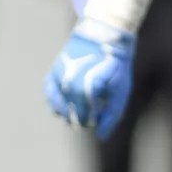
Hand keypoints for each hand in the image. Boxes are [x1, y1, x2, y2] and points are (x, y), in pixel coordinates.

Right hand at [46, 17, 137, 137]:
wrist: (103, 35)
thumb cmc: (115, 65)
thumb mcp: (121, 90)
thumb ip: (112, 115)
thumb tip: (100, 136)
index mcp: (88, 88)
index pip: (85, 117)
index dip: (92, 120)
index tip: (99, 116)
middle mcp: (71, 82)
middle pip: (71, 114)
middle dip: (80, 118)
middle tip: (90, 114)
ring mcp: (60, 76)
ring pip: (58, 106)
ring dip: (67, 112)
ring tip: (78, 109)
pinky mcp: (54, 71)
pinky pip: (50, 94)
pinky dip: (55, 102)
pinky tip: (62, 106)